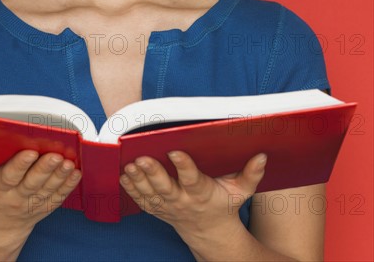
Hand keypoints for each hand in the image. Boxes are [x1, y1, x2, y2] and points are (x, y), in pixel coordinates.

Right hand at [0, 149, 81, 235]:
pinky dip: (68, 186)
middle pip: (32, 183)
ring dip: (60, 176)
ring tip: (68, 162)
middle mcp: (17, 197)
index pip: (10, 177)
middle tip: (55, 155)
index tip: (30, 152)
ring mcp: (33, 203)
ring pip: (48, 189)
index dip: (20, 165)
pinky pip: (59, 197)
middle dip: (45, 169)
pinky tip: (76, 173)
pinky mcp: (45, 206)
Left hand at [119, 151, 266, 239]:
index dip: (183, 165)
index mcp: (202, 193)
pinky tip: (123, 176)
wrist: (210, 233)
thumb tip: (262, 155)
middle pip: (166, 187)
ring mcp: (168, 206)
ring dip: (138, 179)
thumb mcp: (240, 192)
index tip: (174, 151)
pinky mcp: (157, 209)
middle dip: (153, 173)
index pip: (192, 179)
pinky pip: (142, 201)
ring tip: (130, 164)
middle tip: (142, 158)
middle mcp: (182, 200)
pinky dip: (131, 189)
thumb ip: (251, 174)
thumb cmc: (224, 205)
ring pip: (150, 193)